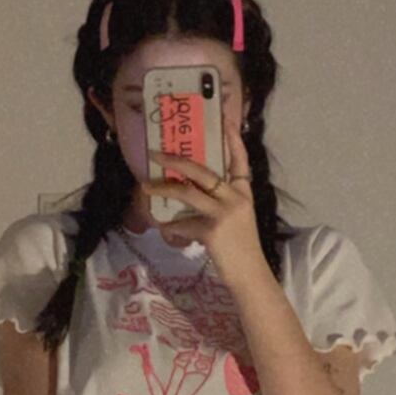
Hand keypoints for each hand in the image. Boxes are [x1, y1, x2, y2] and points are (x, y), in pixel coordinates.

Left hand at [140, 116, 267, 288]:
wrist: (249, 276)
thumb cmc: (241, 251)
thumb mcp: (237, 221)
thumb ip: (219, 206)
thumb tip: (189, 200)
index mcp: (244, 194)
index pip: (240, 161)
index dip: (233, 140)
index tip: (225, 118)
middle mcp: (236, 198)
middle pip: (203, 171)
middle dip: (176, 160)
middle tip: (156, 154)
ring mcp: (224, 213)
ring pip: (187, 192)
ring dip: (163, 188)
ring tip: (145, 187)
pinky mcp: (212, 230)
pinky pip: (182, 223)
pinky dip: (171, 227)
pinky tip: (166, 230)